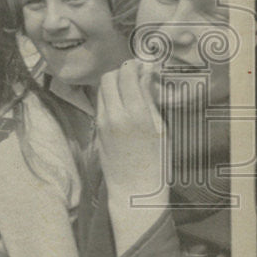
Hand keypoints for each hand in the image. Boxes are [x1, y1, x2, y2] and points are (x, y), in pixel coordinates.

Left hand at [96, 61, 168, 252]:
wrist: (135, 190)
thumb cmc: (157, 162)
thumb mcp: (160, 128)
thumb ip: (149, 99)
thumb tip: (145, 74)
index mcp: (135, 113)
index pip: (126, 74)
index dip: (134, 66)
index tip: (143, 66)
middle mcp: (114, 114)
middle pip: (109, 77)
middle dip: (121, 72)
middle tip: (135, 76)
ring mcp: (102, 122)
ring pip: (101, 89)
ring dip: (113, 84)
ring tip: (130, 90)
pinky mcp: (96, 129)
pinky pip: (100, 104)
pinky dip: (109, 98)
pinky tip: (122, 104)